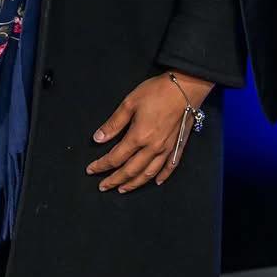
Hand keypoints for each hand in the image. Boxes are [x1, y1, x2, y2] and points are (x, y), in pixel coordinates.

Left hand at [86, 72, 212, 193]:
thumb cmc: (156, 91)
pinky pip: (169, 167)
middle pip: (130, 170)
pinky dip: (162, 177)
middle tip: (103, 186)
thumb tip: (98, 138)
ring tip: (123, 189)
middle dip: (114, 180)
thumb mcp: (130, 102)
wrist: (185, 87)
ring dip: (134, 184)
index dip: (101, 165)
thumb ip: (114, 123)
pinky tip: (156, 182)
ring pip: (148, 173)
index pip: (116, 157)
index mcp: (138, 137)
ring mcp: (167, 149)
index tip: (90, 170)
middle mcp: (152, 148)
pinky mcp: (178, 146)